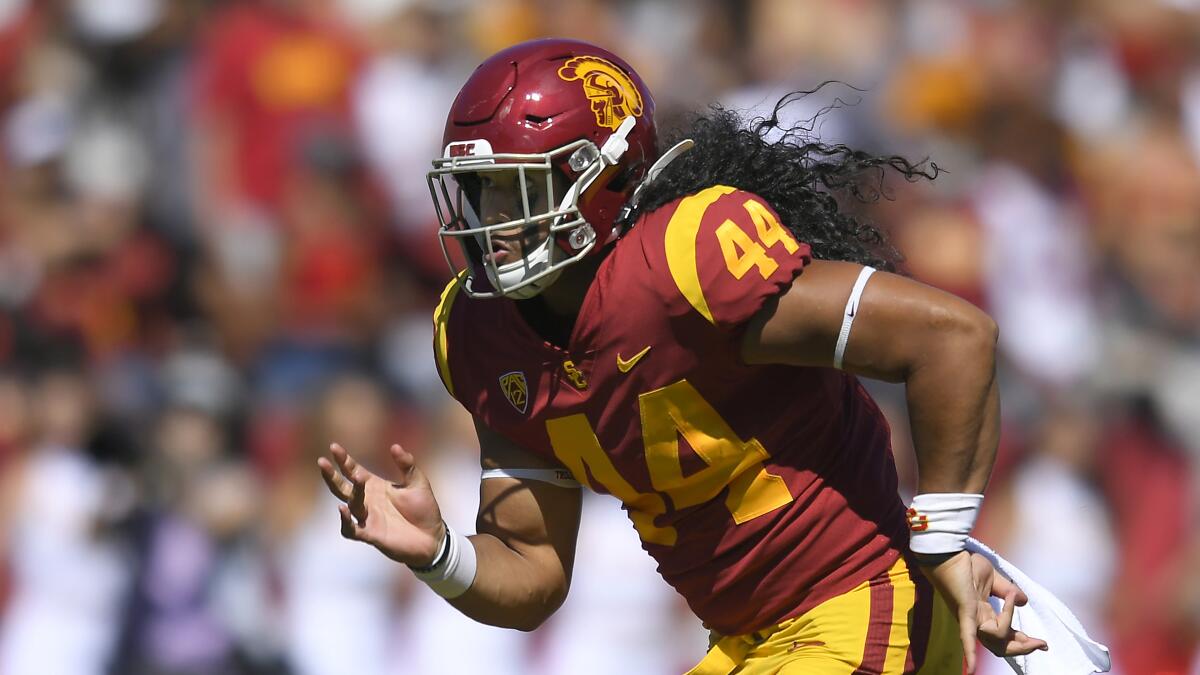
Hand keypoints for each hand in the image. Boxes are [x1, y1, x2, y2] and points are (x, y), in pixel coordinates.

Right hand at [317, 443, 445, 566]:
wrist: (432, 537)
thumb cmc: (424, 509)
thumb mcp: (418, 482)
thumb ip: (406, 465)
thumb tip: (395, 446)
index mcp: (374, 486)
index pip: (352, 470)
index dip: (343, 459)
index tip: (334, 447)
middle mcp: (367, 501)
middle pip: (342, 487)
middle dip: (331, 475)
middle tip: (322, 462)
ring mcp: (367, 517)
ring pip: (350, 504)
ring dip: (352, 491)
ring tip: (358, 477)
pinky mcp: (371, 534)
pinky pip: (351, 529)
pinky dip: (345, 521)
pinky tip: (343, 509)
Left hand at [918, 551, 1048, 672]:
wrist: (949, 553)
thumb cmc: (965, 564)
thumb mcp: (993, 578)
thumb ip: (1008, 591)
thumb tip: (1024, 601)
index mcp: (983, 615)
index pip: (1006, 636)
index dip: (1024, 642)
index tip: (1043, 643)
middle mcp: (977, 622)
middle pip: (1001, 645)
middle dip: (1023, 647)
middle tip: (1041, 643)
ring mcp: (971, 619)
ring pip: (995, 638)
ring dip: (1011, 629)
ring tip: (1013, 605)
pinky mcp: (965, 613)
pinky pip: (968, 636)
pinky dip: (971, 654)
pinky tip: (972, 669)